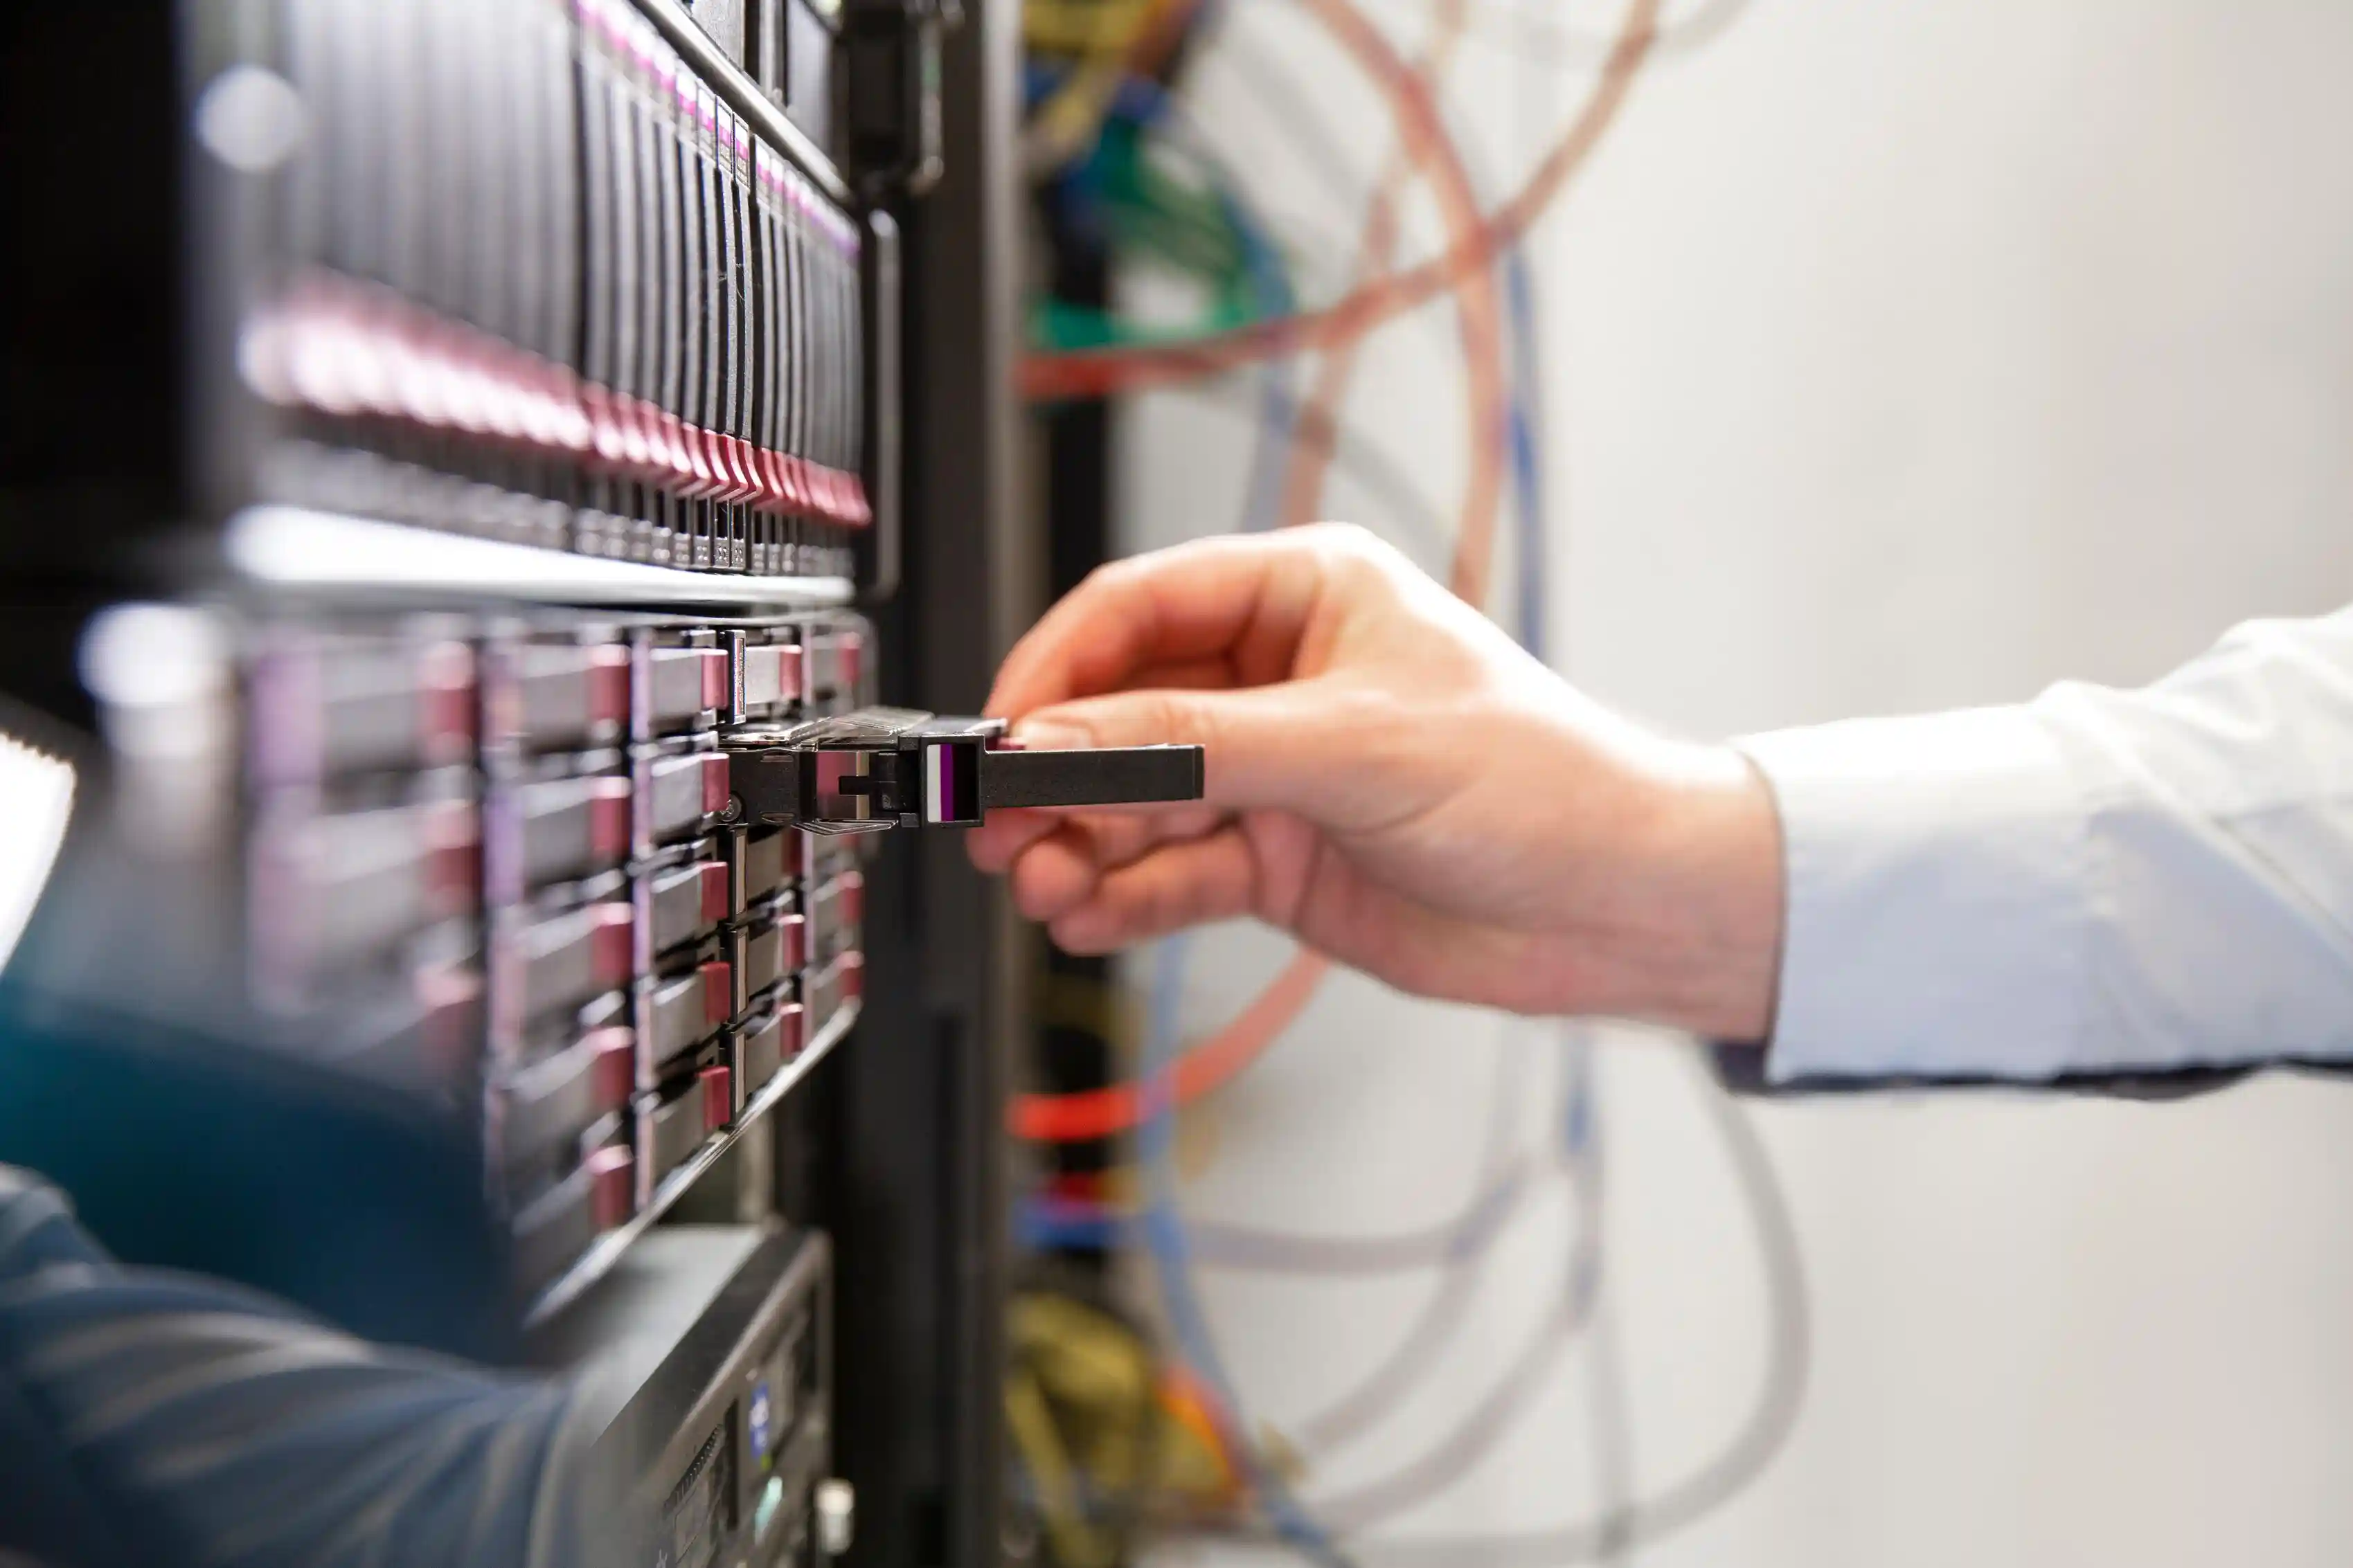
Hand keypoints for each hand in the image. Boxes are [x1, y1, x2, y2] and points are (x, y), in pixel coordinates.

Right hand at [969, 524, 1784, 1039]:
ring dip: (1080, 843)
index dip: (1055, 669)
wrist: (1621, 906)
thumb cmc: (1539, 782)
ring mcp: (1272, 772)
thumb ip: (1190, 748)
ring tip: (1045, 885)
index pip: (1137, 610)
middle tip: (1000, 827)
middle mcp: (1276, 678)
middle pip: (1118, 712)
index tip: (1002, 733)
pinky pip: (1171, 871)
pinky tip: (1089, 914)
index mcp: (1302, 596)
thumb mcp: (1351, 747)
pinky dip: (1123, 896)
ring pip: (1134, 801)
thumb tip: (1057, 741)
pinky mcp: (1277, 858)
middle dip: (1056, 773)